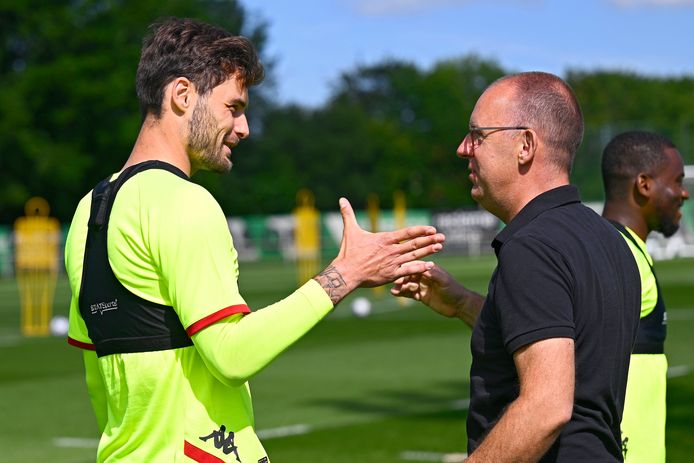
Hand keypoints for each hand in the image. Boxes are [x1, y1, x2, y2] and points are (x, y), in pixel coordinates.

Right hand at [314, 197, 444, 304]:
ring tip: (440, 247)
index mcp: (384, 239)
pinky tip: (430, 266)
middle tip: (443, 237)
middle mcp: (391, 250)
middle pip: (414, 244)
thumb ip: (348, 214)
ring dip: (428, 251)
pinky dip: (420, 268)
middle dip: (430, 240)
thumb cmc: (348, 252)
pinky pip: (408, 271)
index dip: (420, 230)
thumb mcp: (350, 231)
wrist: (346, 273)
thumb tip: (341, 199)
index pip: (407, 233)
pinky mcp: (391, 275)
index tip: (432, 228)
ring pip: (414, 256)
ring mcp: (392, 263)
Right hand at [392, 263, 483, 325]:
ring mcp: (421, 286)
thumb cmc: (453, 289)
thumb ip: (433, 274)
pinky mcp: (420, 295)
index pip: (415, 266)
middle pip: (408, 275)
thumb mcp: (443, 281)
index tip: (400, 273)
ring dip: (400, 287)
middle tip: (396, 284)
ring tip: (394, 291)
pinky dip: (402, 293)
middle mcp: (423, 276)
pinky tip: (396, 294)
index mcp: (429, 269)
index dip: (406, 270)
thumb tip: (423, 266)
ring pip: (407, 285)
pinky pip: (409, 293)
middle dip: (402, 279)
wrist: (458, 305)